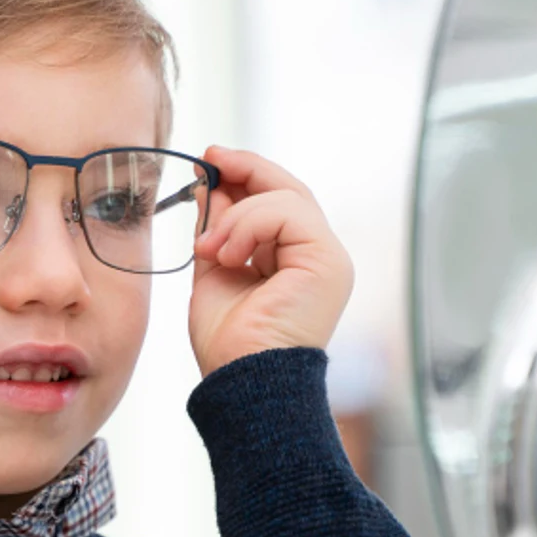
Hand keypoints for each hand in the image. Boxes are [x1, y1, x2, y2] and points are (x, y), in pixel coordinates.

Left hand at [188, 146, 353, 375]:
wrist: (240, 379)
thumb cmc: (228, 341)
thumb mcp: (215, 269)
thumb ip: (218, 229)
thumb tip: (210, 187)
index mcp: (295, 260)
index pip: (278, 201)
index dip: (246, 175)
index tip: (209, 161)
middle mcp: (317, 256)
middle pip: (289, 190)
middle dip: (246, 169)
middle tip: (211, 158)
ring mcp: (328, 257)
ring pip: (286, 197)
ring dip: (236, 214)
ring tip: (210, 248)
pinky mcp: (328, 260)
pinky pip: (287, 212)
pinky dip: (248, 224)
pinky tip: (228, 254)